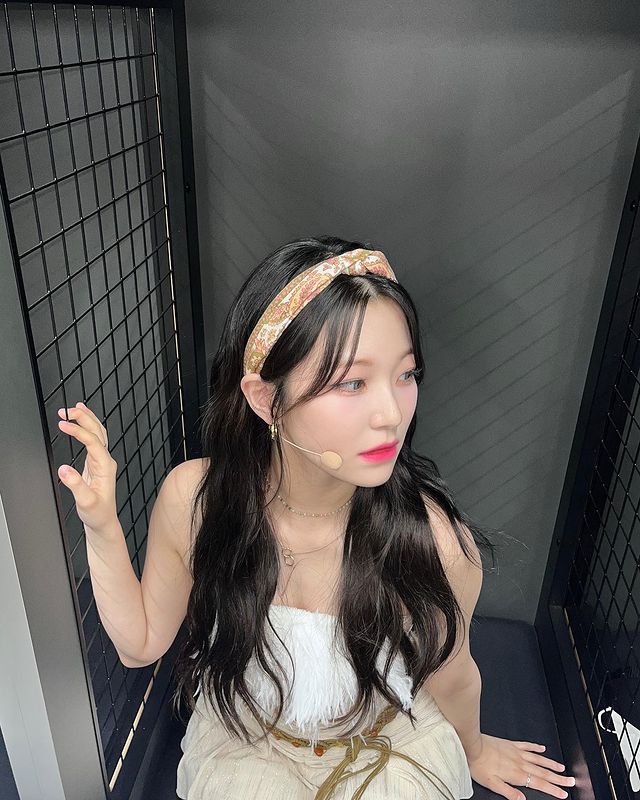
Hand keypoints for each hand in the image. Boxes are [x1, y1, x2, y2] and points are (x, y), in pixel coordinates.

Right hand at [57, 402, 118, 532]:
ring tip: (74, 408)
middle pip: (98, 432)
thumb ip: (76, 485)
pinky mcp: (95, 463)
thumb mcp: (86, 502)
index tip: (63, 424)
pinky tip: (79, 422)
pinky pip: (93, 440)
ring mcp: (101, 460)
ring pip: (97, 433)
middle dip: (83, 417)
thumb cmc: (98, 513)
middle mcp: (106, 460)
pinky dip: (86, 428)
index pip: (93, 442)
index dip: (78, 431)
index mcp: (105, 467)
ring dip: (86, 419)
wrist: (103, 521)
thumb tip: (64, 469)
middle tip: (67, 409)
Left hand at [467, 733, 575, 799]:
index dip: (552, 789)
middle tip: (571, 781)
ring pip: (538, 759)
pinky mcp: (510, 743)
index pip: (539, 783)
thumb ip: (508, 792)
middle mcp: (519, 762)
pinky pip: (526, 745)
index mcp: (516, 774)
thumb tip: (522, 799)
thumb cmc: (479, 765)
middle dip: (558, 778)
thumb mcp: (492, 783)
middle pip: (543, 771)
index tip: (564, 793)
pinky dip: (536, 747)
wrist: (471, 745)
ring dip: (551, 764)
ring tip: (562, 768)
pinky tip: (542, 748)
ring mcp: (516, 752)